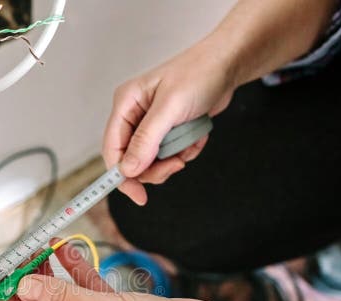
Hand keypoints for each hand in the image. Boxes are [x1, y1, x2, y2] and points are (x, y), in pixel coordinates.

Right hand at [104, 39, 235, 204]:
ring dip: (174, 158)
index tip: (138, 195)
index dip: (122, 175)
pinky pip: (169, 155)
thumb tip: (128, 169)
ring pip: (151, 161)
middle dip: (155, 167)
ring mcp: (150, 124)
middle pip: (132, 160)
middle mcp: (134, 115)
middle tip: (176, 164)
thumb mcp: (170, 108)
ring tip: (189, 143)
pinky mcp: (167, 130)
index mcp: (126, 104)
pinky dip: (185, 151)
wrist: (227, 64)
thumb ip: (147, 140)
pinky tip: (196, 136)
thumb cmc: (199, 73)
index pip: (112, 149)